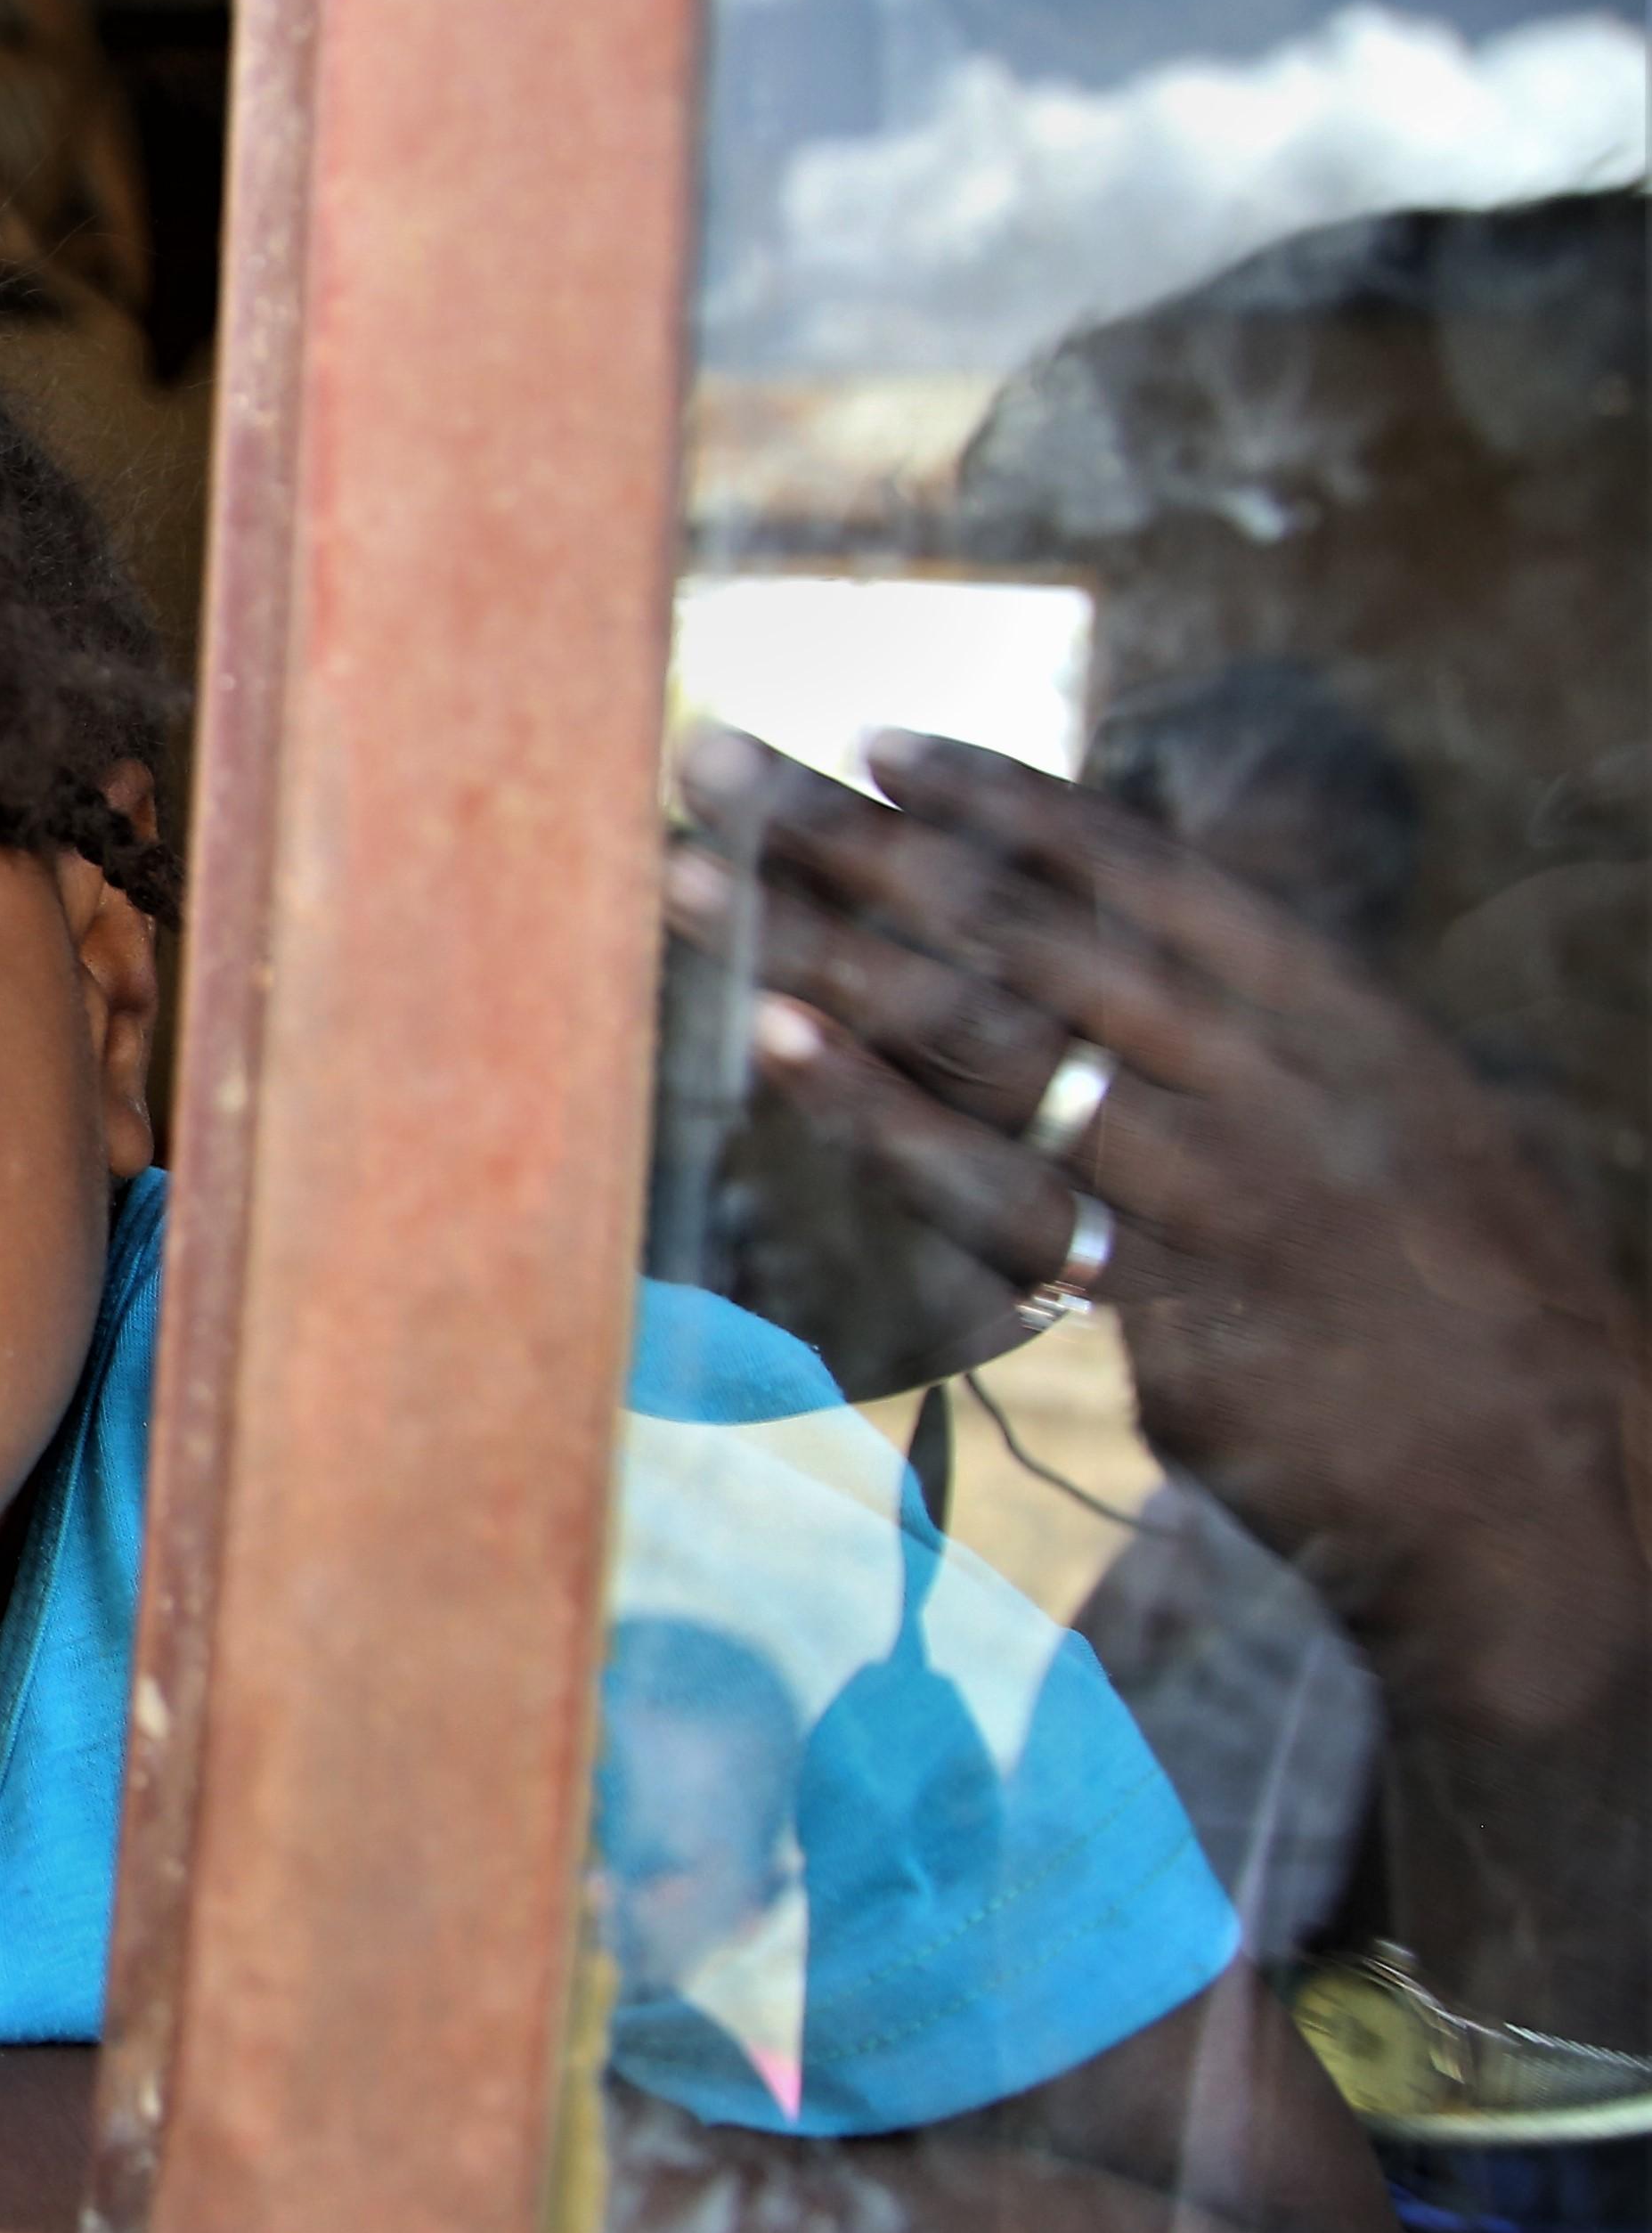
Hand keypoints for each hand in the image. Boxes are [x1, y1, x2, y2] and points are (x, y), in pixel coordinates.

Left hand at [675, 722, 1650, 2029]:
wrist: (1546, 1495)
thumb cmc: (1446, 1298)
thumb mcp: (1394, 1118)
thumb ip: (1249, 1031)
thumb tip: (1080, 946)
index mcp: (1338, 1013)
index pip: (1143, 872)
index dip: (999, 800)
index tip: (874, 738)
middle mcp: (1271, 1080)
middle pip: (1024, 931)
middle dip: (854, 841)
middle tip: (715, 766)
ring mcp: (1215, 1193)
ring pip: (983, 1041)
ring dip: (818, 949)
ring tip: (687, 878)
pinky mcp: (1163, 1308)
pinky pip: (988, 1193)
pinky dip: (874, 1113)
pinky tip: (769, 1043)